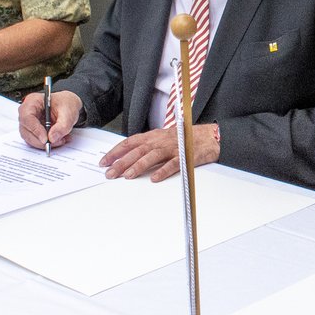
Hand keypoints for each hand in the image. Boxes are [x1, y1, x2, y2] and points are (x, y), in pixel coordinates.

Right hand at [17, 88, 81, 149]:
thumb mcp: (69, 113)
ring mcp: (28, 122)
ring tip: (60, 140)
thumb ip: (62, 126)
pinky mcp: (32, 131)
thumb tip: (52, 138)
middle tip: (55, 142)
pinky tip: (58, 140)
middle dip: (40, 140)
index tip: (46, 139)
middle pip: (26, 130)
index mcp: (33, 101)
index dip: (35, 129)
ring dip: (44, 143)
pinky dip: (46, 144)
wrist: (68, 106)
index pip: (27, 117)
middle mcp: (27, 112)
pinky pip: (35, 141)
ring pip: (29, 138)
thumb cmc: (66, 104)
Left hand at [99, 123, 219, 181]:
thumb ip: (147, 145)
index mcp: (154, 136)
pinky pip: (173, 164)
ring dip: (138, 166)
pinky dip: (163, 171)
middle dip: (122, 162)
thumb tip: (128, 155)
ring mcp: (173, 148)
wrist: (210, 136)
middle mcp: (161, 141)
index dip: (116, 152)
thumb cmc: (185, 138)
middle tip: (110, 173)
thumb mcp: (163, 138)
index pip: (130, 143)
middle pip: (137, 151)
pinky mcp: (185, 156)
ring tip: (127, 176)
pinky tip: (155, 178)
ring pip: (152, 157)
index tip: (104, 161)